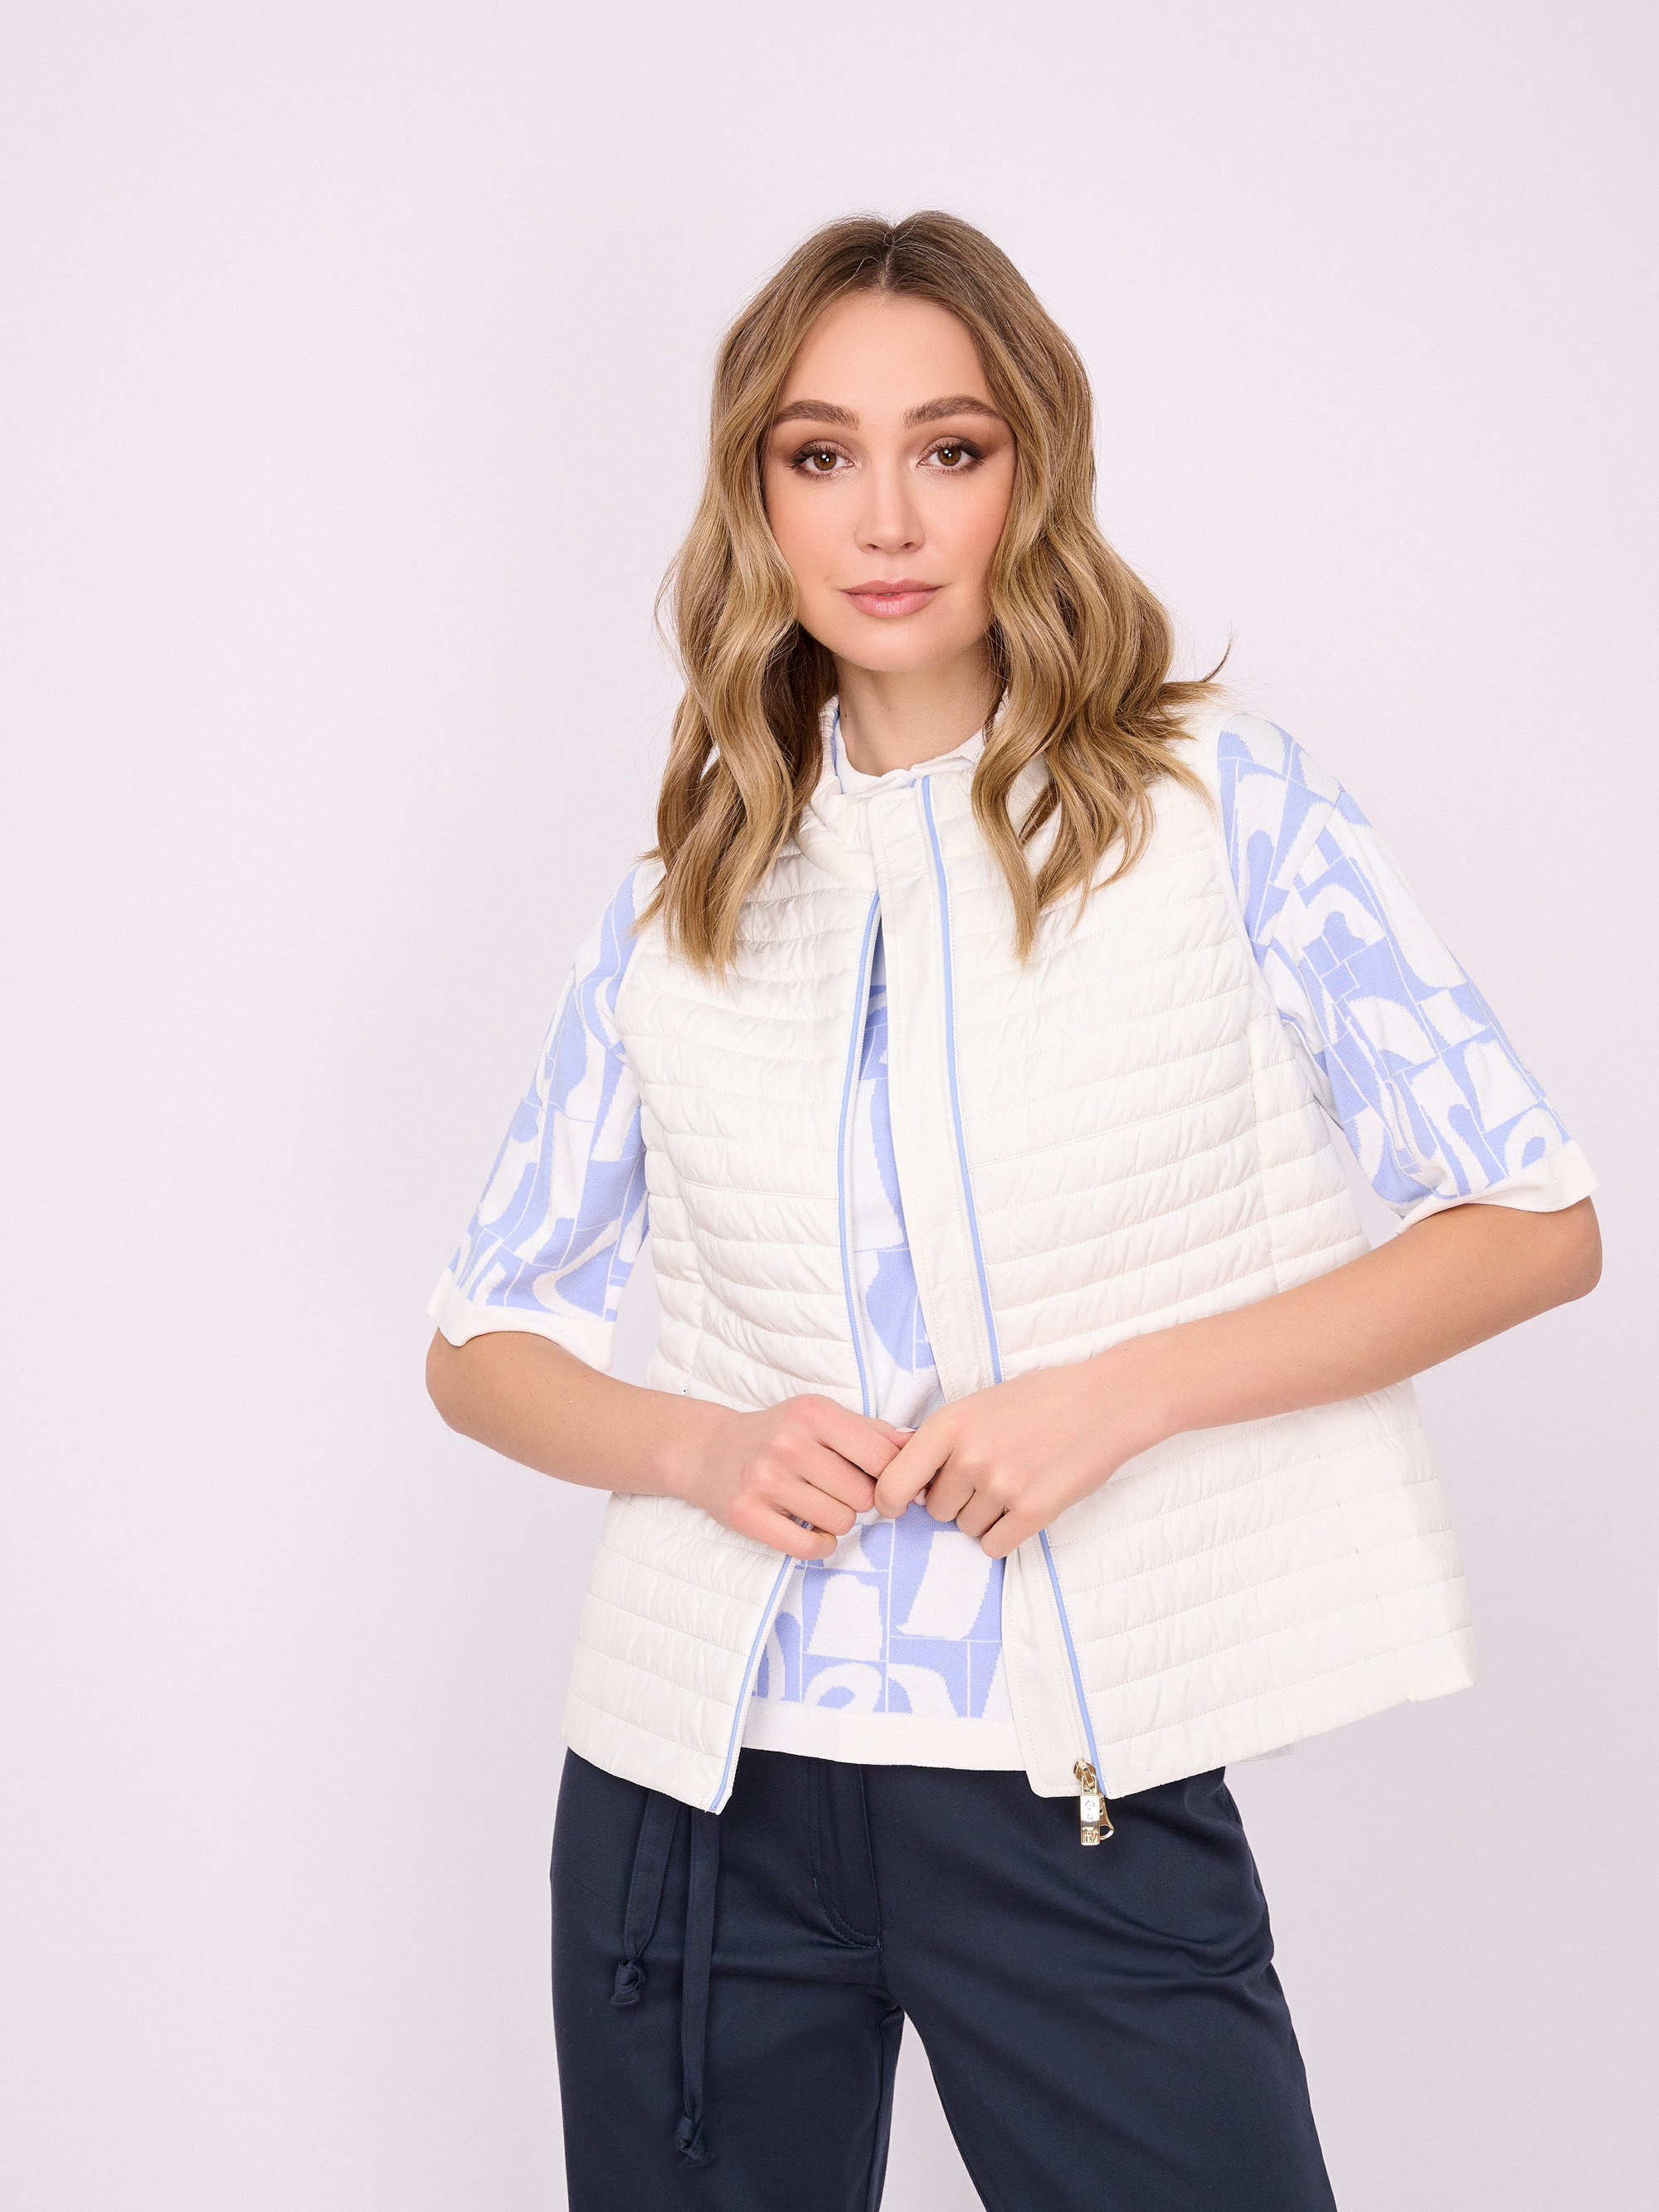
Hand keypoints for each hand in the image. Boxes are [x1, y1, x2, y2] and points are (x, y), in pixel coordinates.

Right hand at [683, 1394, 909, 1559]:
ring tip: (817, 1504)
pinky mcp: (747, 1514)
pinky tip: (810, 1529)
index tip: (880, 1481)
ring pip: (842, 1522)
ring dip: (838, 1521)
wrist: (707, 1451)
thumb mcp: (820, 1417)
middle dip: (860, 1499)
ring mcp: (765, 1480)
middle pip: (864, 1495)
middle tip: (838, 1491)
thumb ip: (871, 1431)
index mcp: (813, 1413)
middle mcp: (788, 1443)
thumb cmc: (777, 1434)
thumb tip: (918, 1444)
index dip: (891, 1475)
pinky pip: (811, 1547)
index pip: (882, 1456)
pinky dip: (821, 1545)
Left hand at [872, 1354, 1167, 1557]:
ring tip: (1015, 1480)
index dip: (891, 1501)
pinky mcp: (1034, 1511)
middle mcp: (970, 1456)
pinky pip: (994, 1546)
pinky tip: (1024, 1506)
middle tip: (990, 1473)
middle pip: (936, 1510)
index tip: (900, 1506)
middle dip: (956, 1499)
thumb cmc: (1041, 1399)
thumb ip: (939, 1438)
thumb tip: (896, 1469)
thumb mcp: (978, 1403)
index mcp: (949, 1424)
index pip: (893, 1484)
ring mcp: (1003, 1485)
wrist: (1105, 1402)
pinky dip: (1005, 1534)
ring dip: (985, 1515)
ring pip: (967, 1528)